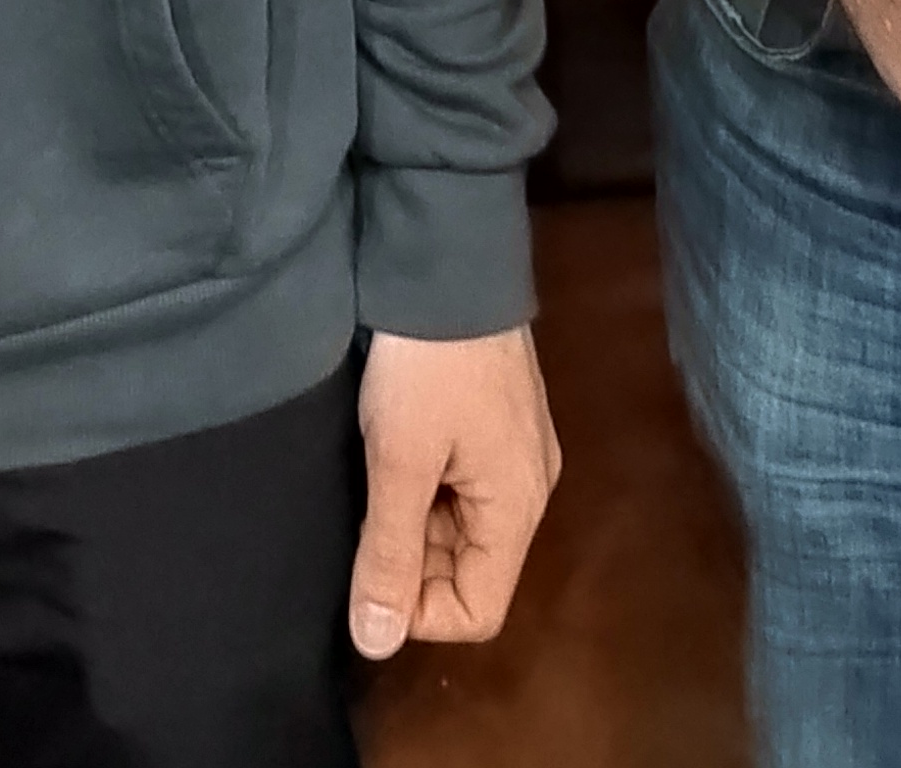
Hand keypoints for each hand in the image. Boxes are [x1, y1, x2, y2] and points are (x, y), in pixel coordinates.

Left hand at [348, 325, 559, 659]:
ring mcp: (518, 452)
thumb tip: (376, 643)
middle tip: (370, 508)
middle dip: (413, 560)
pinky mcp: (499, 422)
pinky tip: (398, 446)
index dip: (418, 610)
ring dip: (415, 519)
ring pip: (461, 528)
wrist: (448, 258)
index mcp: (518, 507)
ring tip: (380, 471)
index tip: (373, 564)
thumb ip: (389, 554)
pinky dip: (426, 484)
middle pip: (470, 570)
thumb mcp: (398, 462)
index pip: (477, 611)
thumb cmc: (426, 365)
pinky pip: (463, 486)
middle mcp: (530, 489)